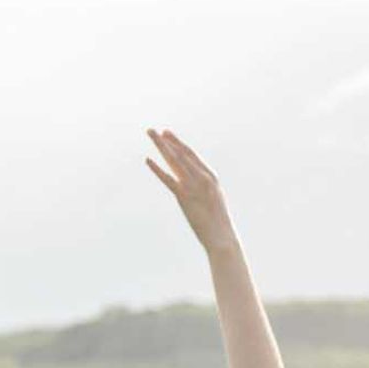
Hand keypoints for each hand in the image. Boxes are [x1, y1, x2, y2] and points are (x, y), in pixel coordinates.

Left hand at [144, 128, 239, 253]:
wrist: (222, 236)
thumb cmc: (219, 224)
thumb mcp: (214, 203)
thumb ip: (204, 192)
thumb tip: (196, 191)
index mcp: (211, 178)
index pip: (191, 156)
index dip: (178, 144)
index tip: (167, 135)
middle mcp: (202, 178)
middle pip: (181, 154)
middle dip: (166, 141)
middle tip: (153, 131)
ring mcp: (193, 186)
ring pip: (174, 161)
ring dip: (161, 147)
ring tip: (150, 135)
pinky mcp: (184, 196)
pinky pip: (168, 179)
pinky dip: (157, 169)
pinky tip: (147, 160)